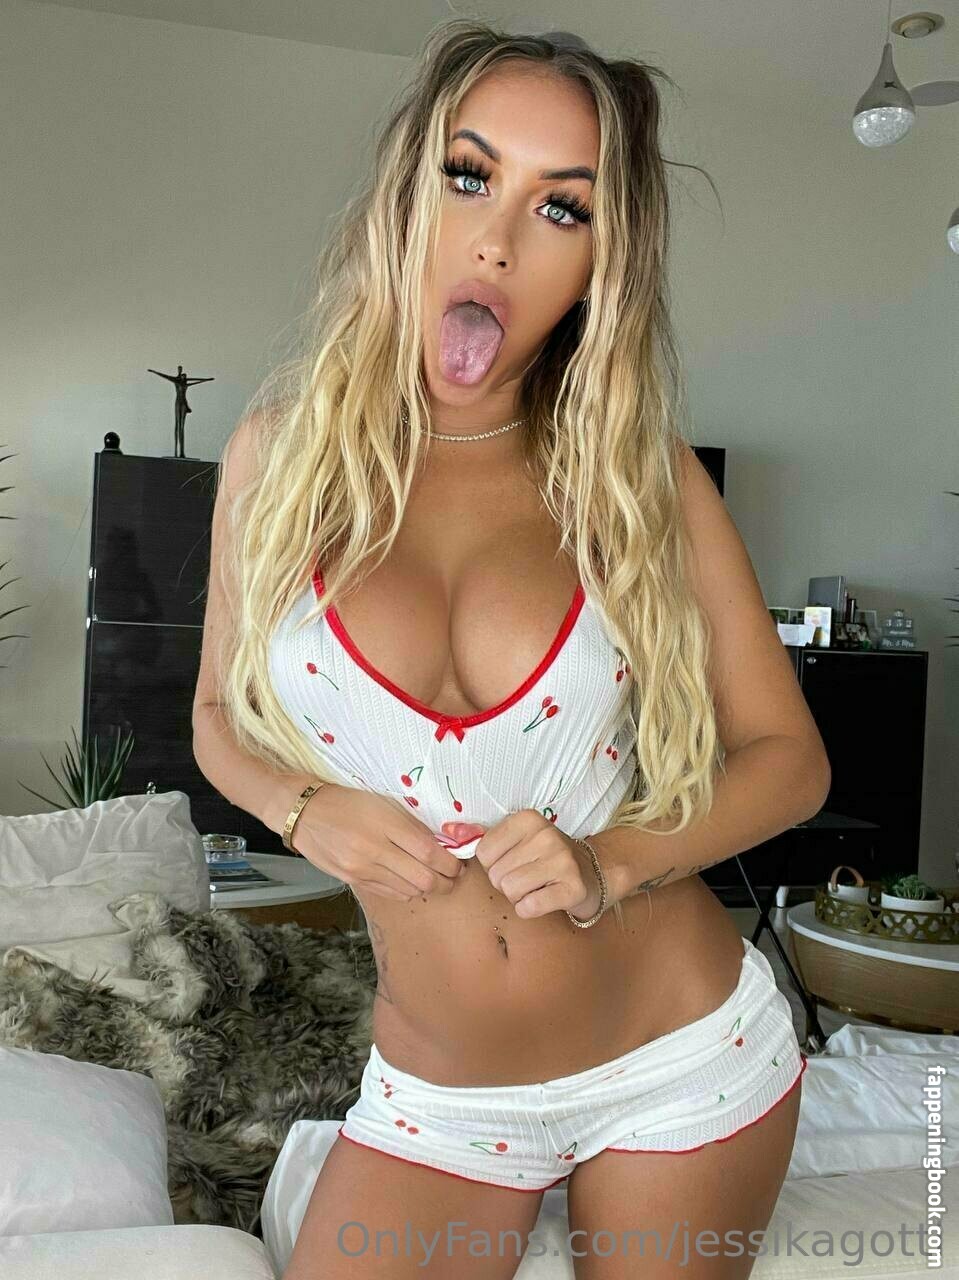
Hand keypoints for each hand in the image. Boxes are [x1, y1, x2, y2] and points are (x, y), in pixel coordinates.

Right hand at [294, 785, 466, 901]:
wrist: (305, 813)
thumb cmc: (347, 801)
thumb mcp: (383, 802)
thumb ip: (412, 824)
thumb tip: (442, 844)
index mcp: (385, 824)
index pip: (429, 852)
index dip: (451, 863)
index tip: (460, 863)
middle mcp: (374, 850)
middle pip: (424, 879)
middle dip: (447, 882)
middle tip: (454, 876)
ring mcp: (362, 869)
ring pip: (410, 890)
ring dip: (428, 888)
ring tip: (435, 879)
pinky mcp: (354, 881)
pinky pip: (391, 893)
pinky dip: (408, 890)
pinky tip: (411, 880)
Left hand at [441, 811, 601, 921]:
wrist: (594, 871)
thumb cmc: (546, 856)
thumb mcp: (518, 839)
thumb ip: (483, 837)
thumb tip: (449, 832)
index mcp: (528, 819)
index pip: (484, 852)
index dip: (493, 865)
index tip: (514, 861)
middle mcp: (546, 835)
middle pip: (496, 875)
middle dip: (506, 883)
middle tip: (528, 877)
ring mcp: (562, 861)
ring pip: (510, 891)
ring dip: (518, 897)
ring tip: (537, 886)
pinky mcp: (573, 888)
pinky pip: (529, 907)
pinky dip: (531, 908)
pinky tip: (545, 898)